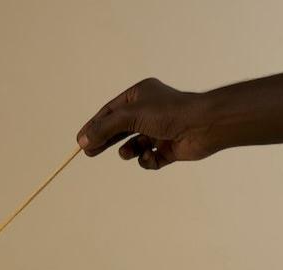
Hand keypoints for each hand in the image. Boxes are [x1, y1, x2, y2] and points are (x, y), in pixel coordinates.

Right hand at [77, 78, 214, 169]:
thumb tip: (83, 140)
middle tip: (89, 152)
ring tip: (129, 152)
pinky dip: (148, 160)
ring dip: (129, 151)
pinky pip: (149, 158)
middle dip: (105, 141)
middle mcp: (149, 111)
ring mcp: (159, 130)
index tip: (80, 141)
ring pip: (133, 145)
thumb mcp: (129, 116)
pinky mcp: (168, 148)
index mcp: (140, 96)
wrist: (203, 125)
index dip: (94, 126)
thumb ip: (105, 128)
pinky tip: (152, 156)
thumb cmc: (169, 112)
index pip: (109, 112)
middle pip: (118, 129)